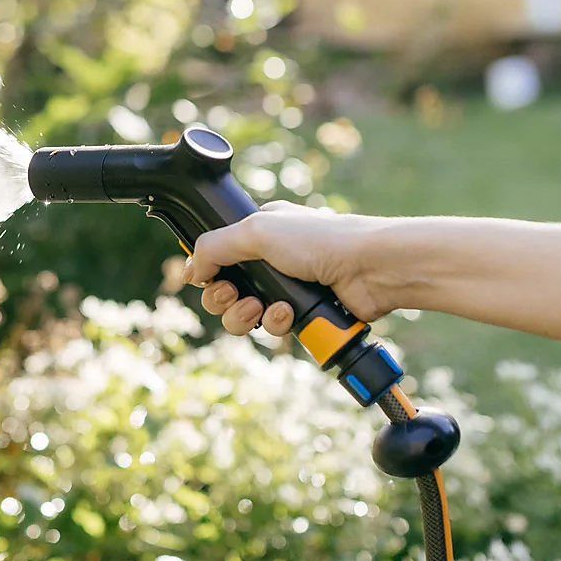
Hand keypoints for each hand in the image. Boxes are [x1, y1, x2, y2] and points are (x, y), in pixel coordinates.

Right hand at [182, 201, 392, 335]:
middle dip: (222, 299)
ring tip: (259, 309)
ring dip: (245, 315)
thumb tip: (190, 270)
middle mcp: (268, 261)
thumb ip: (213, 247)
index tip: (209, 278)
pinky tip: (288, 313)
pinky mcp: (301, 315)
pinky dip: (276, 323)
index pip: (217, 256)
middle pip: (223, 291)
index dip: (207, 272)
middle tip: (232, 295)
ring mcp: (285, 289)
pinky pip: (272, 329)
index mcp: (257, 233)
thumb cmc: (321, 240)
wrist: (370, 268)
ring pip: (244, 315)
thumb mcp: (256, 231)